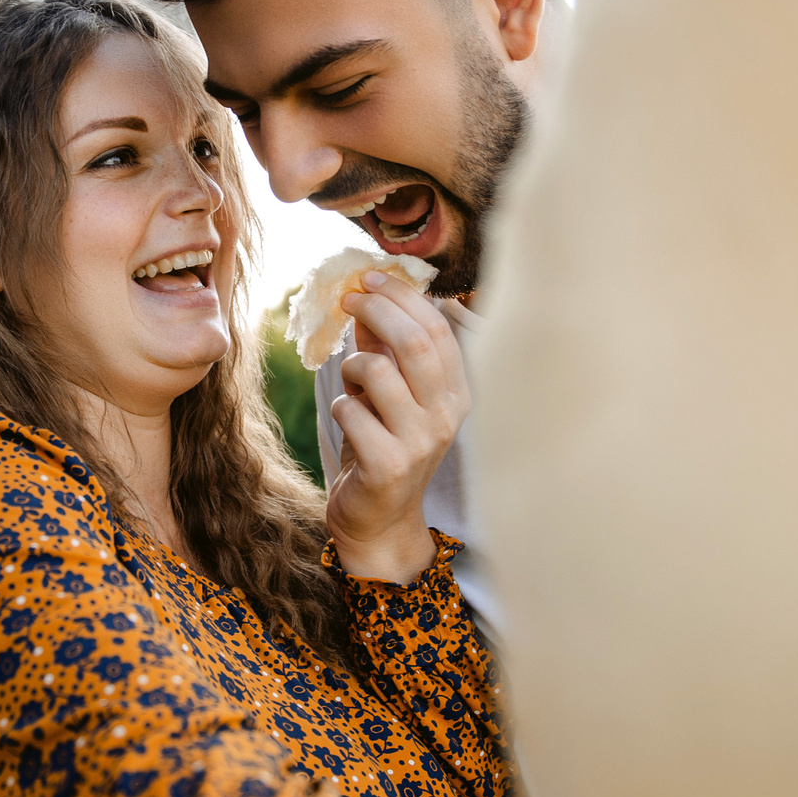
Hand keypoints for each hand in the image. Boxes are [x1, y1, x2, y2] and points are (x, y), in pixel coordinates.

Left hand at [324, 271, 469, 582]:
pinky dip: (340, 407)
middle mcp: (448, 414)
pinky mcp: (389, 464)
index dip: (401, 295)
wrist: (379, 518)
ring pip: (376, 371)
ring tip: (351, 385)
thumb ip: (383, 347)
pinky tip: (349, 422)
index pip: (437, 328)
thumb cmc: (382, 445)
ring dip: (351, 367)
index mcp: (457, 391)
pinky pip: (350, 410)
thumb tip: (366, 293)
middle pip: (412, 342)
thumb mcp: (388, 392)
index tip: (368, 277)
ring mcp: (421, 441)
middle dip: (374, 309)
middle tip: (346, 299)